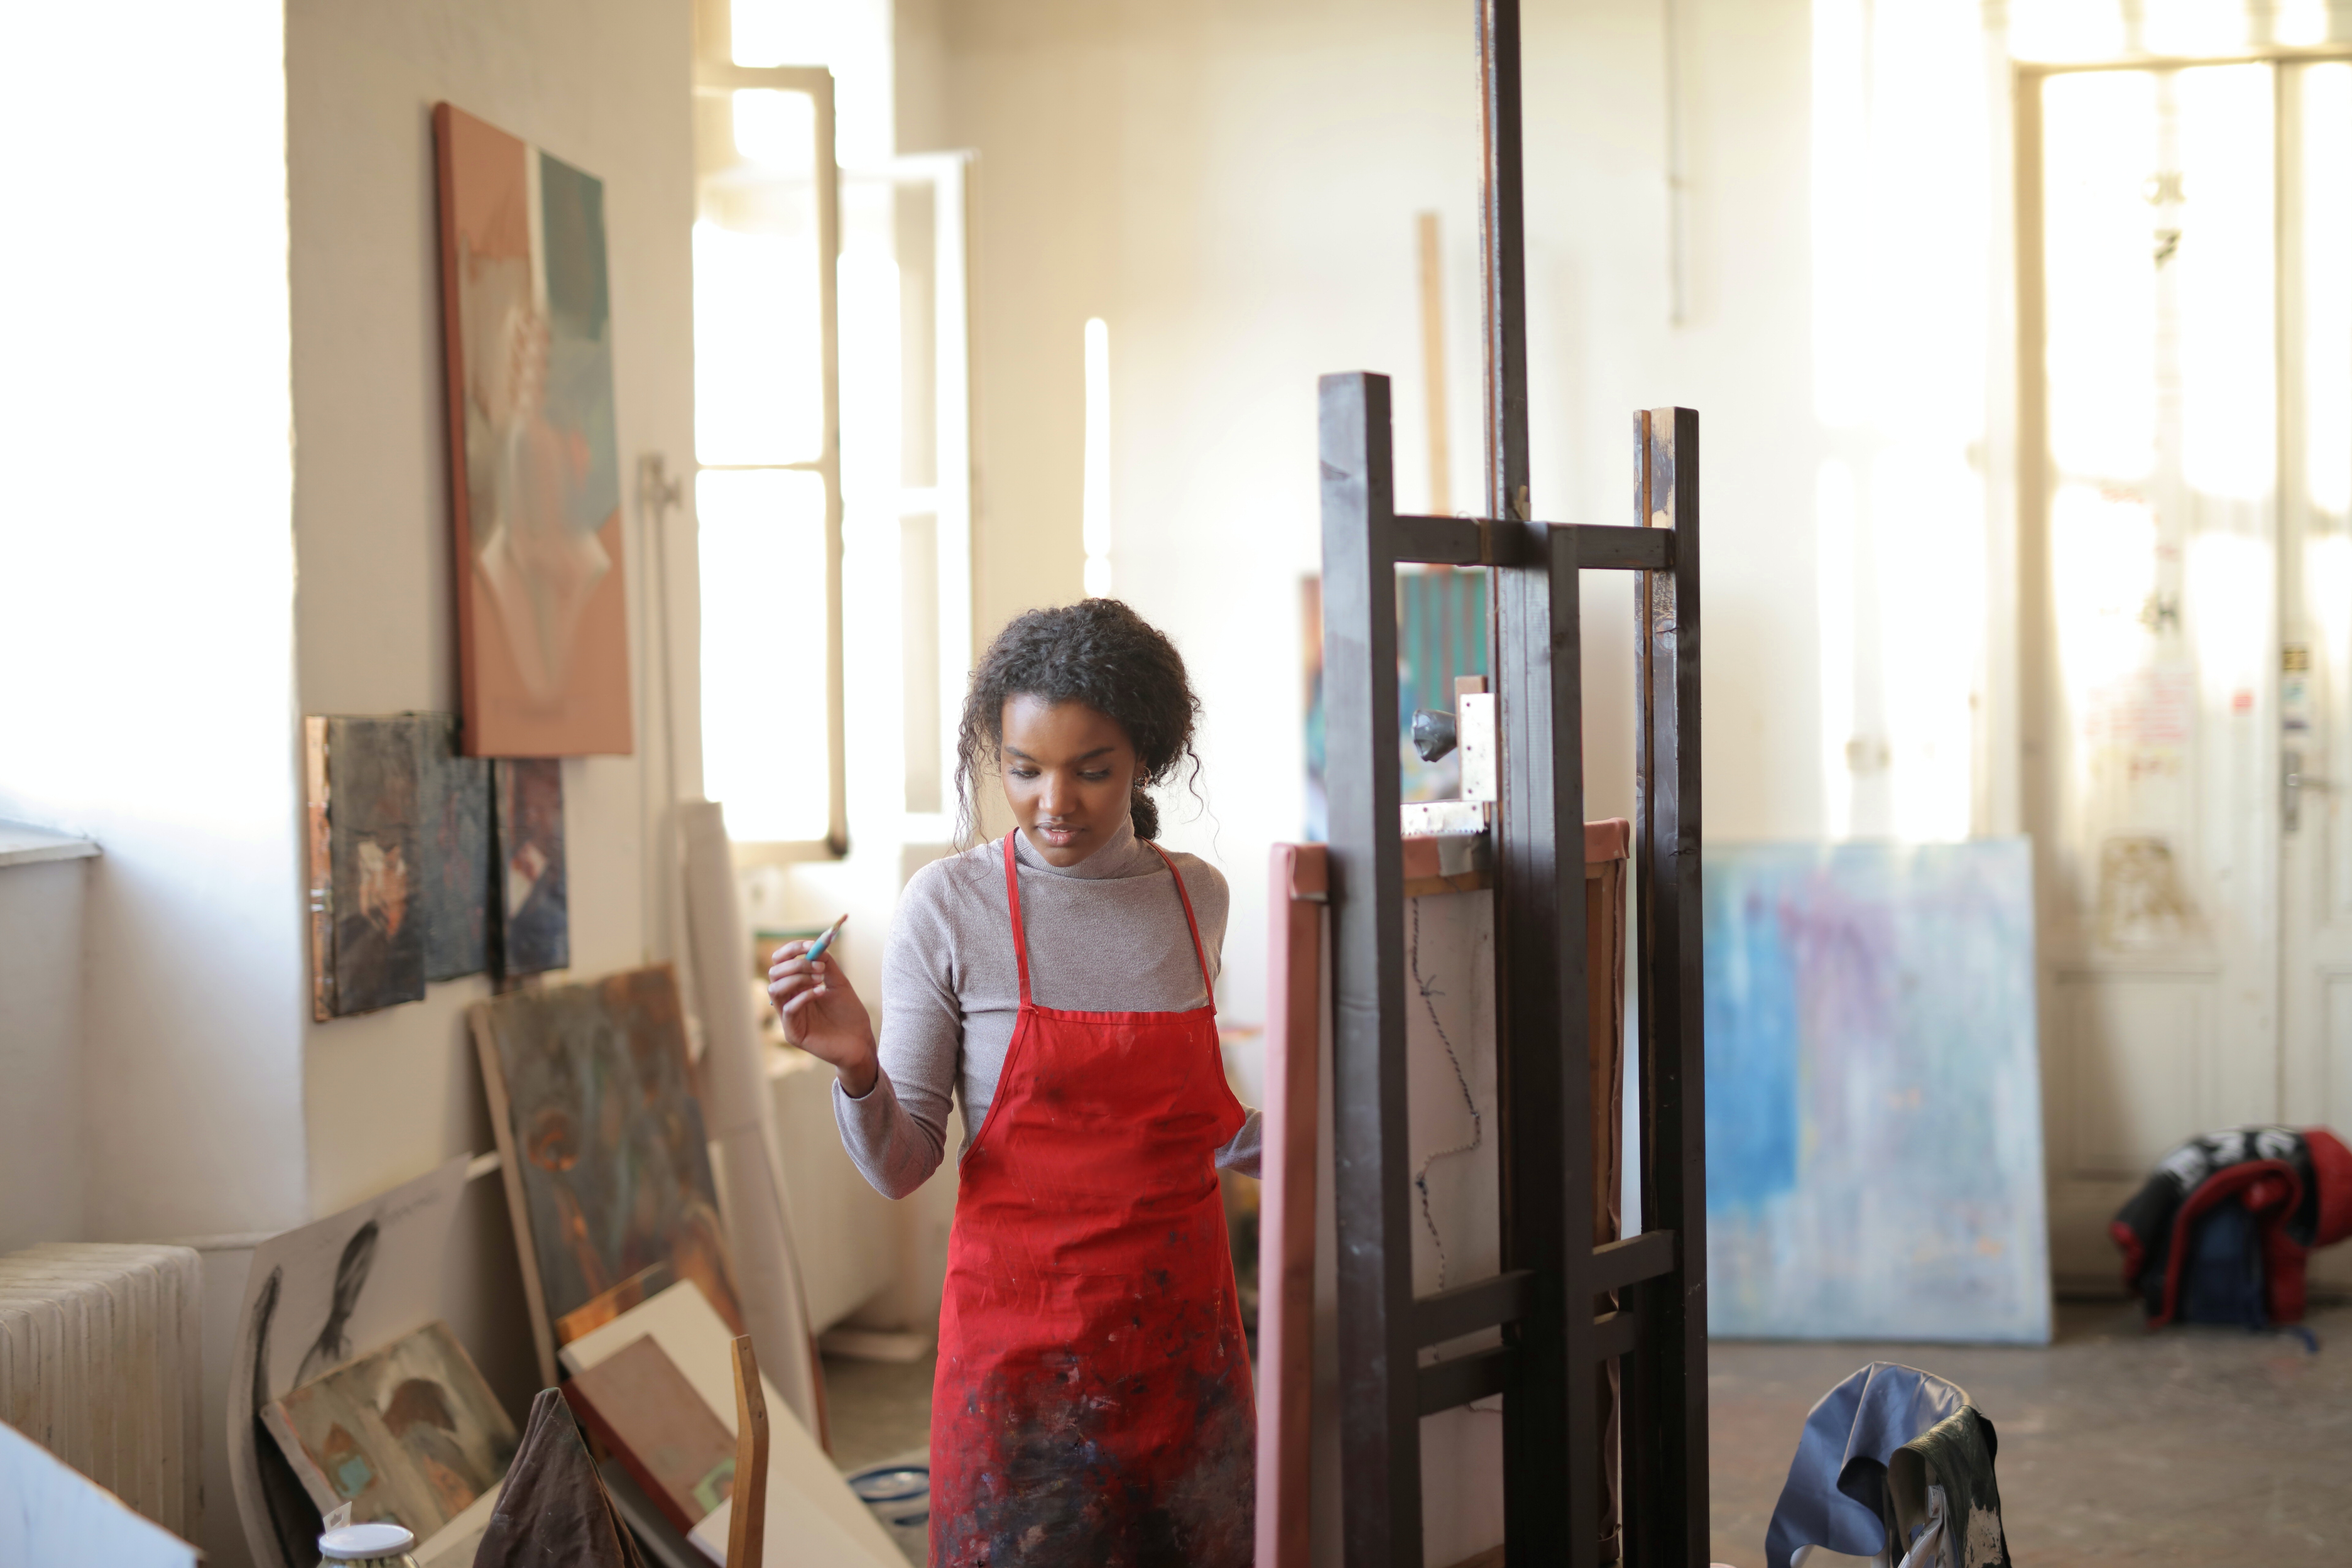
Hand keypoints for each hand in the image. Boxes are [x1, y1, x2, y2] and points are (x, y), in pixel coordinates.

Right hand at [766, 939, 878, 1096]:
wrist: (860, 1041)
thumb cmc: (849, 1013)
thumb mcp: (838, 983)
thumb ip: (826, 964)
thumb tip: (815, 945)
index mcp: (797, 986)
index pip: (781, 963)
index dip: (791, 950)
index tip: (810, 945)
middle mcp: (789, 1000)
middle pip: (774, 973)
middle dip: (796, 965)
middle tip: (820, 968)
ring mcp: (789, 1017)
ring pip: (774, 989)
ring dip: (797, 978)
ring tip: (820, 981)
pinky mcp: (793, 1033)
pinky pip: (787, 1009)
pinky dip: (803, 996)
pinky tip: (820, 993)